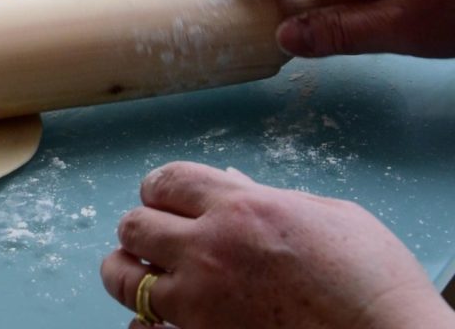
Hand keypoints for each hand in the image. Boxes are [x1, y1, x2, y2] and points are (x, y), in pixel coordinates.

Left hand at [100, 162, 454, 328]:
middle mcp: (210, 247)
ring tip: (137, 273)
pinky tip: (151, 318)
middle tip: (150, 236)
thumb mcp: (329, 216)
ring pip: (122, 277)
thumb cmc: (373, 281)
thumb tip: (231, 183)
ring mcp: (200, 299)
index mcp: (242, 207)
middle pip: (133, 224)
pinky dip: (141, 321)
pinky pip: (143, 328)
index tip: (162, 197)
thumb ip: (269, 196)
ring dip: (124, 271)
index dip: (159, 187)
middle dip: (139, 226)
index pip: (167, 180)